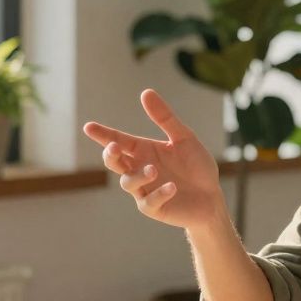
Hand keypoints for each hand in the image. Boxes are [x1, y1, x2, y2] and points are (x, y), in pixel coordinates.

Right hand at [83, 89, 224, 229]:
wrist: (212, 197)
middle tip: (114, 147)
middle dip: (111, 155)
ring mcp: (144, 190)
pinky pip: (148, 202)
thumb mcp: (184, 138)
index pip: (118, 140)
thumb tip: (146, 92)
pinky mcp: (154, 208)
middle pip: (115, 162)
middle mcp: (140, 169)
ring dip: (139, 175)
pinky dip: (159, 193)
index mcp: (144, 151)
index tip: (88, 127)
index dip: (103, 134)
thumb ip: (165, 118)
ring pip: (128, 182)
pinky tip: (172, 187)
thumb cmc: (196, 167)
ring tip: (154, 169)